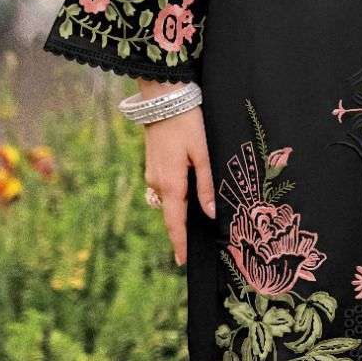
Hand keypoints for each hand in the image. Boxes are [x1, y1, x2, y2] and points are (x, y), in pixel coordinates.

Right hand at [139, 80, 216, 268]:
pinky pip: (166, 186)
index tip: (182, 262)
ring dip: (180, 208)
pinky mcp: (153, 163)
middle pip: (172, 213)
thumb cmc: (187, 123)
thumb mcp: (203, 153)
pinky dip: (177, 193)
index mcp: (171, 184)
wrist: (163, 98)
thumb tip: (209, 213)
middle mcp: (158, 182)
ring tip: (195, 219)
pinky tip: (189, 190)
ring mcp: (152, 173)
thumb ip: (206, 185)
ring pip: (169, 199)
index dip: (179, 243)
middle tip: (193, 244)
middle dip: (182, 228)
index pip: (175, 223)